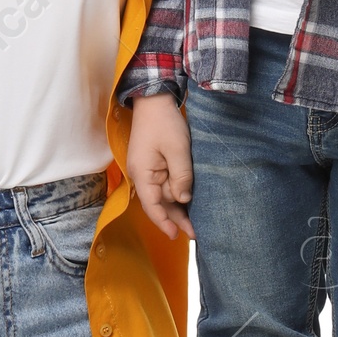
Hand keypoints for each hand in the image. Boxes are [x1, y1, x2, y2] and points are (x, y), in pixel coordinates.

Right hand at [125, 92, 195, 239]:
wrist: (154, 101)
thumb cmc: (164, 123)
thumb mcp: (177, 149)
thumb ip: (181, 176)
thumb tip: (183, 200)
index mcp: (143, 174)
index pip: (152, 205)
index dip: (164, 222)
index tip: (176, 236)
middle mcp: (142, 176)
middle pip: (158, 204)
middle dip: (175, 218)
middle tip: (195, 234)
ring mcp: (147, 171)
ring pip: (162, 196)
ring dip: (177, 208)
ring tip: (195, 223)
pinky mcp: (154, 166)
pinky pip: (164, 185)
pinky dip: (175, 194)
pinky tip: (187, 202)